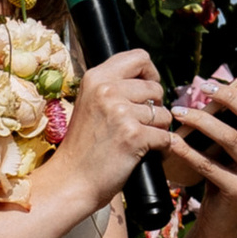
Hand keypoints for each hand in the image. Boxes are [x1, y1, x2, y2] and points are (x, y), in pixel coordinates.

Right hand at [54, 52, 169, 211]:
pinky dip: (160, 149)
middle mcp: (107, 90)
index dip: (150, 74)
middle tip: (138, 126)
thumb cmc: (84, 146)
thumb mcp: (91, 104)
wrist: (71, 180)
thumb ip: (114, 87)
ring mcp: (120, 112)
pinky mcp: (133, 136)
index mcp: (96, 78)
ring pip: (163, 114)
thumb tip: (150, 79)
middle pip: (156, 88)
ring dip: (157, 130)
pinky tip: (143, 154)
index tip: (146, 92)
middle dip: (155, 109)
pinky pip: (165, 137)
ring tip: (136, 141)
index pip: (140, 57)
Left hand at [166, 68, 236, 227]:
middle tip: (203, 86)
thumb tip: (218, 88)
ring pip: (232, 139)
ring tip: (180, 112)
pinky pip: (211, 165)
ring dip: (202, 121)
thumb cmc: (227, 169)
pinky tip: (173, 141)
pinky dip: (189, 151)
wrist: (223, 216)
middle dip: (229, 98)